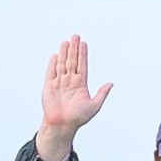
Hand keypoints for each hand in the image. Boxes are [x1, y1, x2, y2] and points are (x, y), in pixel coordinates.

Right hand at [35, 36, 111, 160]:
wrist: (62, 125)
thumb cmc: (78, 117)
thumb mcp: (94, 105)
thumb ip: (102, 93)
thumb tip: (111, 83)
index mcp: (80, 84)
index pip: (82, 65)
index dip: (83, 54)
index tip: (84, 43)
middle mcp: (70, 81)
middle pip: (72, 61)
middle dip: (74, 49)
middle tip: (75, 36)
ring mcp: (59, 83)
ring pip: (62, 64)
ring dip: (64, 53)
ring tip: (66, 41)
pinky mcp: (49, 86)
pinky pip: (50, 73)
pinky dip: (52, 64)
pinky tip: (55, 55)